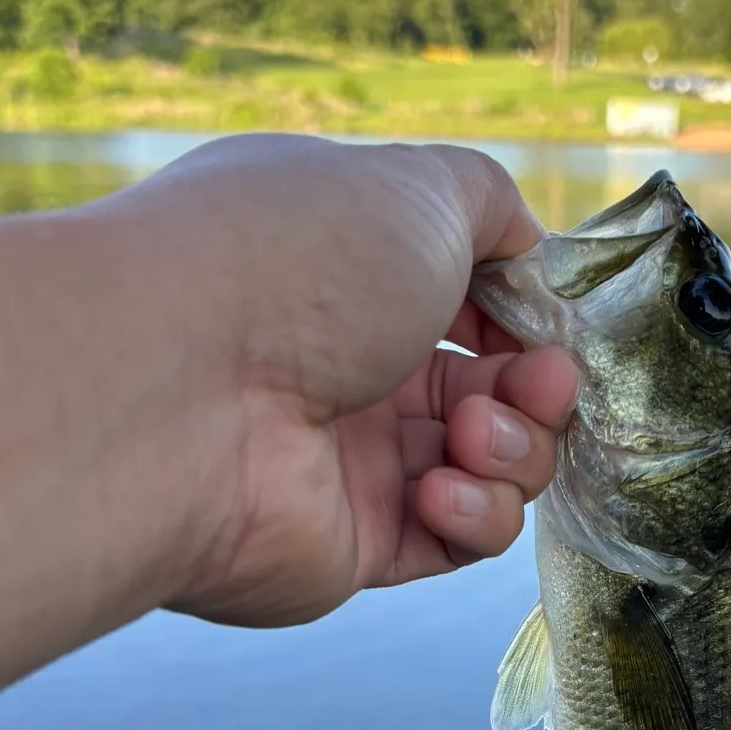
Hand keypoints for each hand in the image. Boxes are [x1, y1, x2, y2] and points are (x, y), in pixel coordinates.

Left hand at [122, 134, 577, 627]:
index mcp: (349, 273)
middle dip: (537, 387)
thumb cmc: (298, 265)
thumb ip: (490, 202)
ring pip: (486, 465)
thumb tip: (528, 252)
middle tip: (540, 383)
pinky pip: (452, 539)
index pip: (465, 299)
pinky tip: (439, 488)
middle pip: (488, 387)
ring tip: (477, 434)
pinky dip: (475, 515)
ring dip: (515, 449)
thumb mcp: (415, 186)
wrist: (184, 392)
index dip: (523, 314)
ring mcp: (346, 458)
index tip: (546, 321)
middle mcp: (343, 362)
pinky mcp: (351, 543)